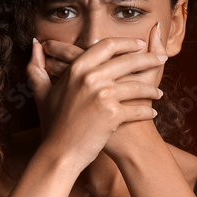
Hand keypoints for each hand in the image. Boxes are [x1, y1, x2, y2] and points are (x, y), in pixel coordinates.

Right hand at [25, 35, 165, 173]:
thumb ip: (37, 67)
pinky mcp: (113, 114)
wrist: (60, 153)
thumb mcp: (42, 92)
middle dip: (149, 58)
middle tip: (162, 58)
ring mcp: (103, 96)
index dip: (127, 42)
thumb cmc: (52, 123)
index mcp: (77, 69)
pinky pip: (138, 109)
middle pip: (128, 61)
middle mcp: (91, 78)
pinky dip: (147, 111)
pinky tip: (152, 112)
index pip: (107, 45)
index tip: (140, 44)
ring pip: (137, 85)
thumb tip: (34, 44)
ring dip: (152, 89)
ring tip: (158, 92)